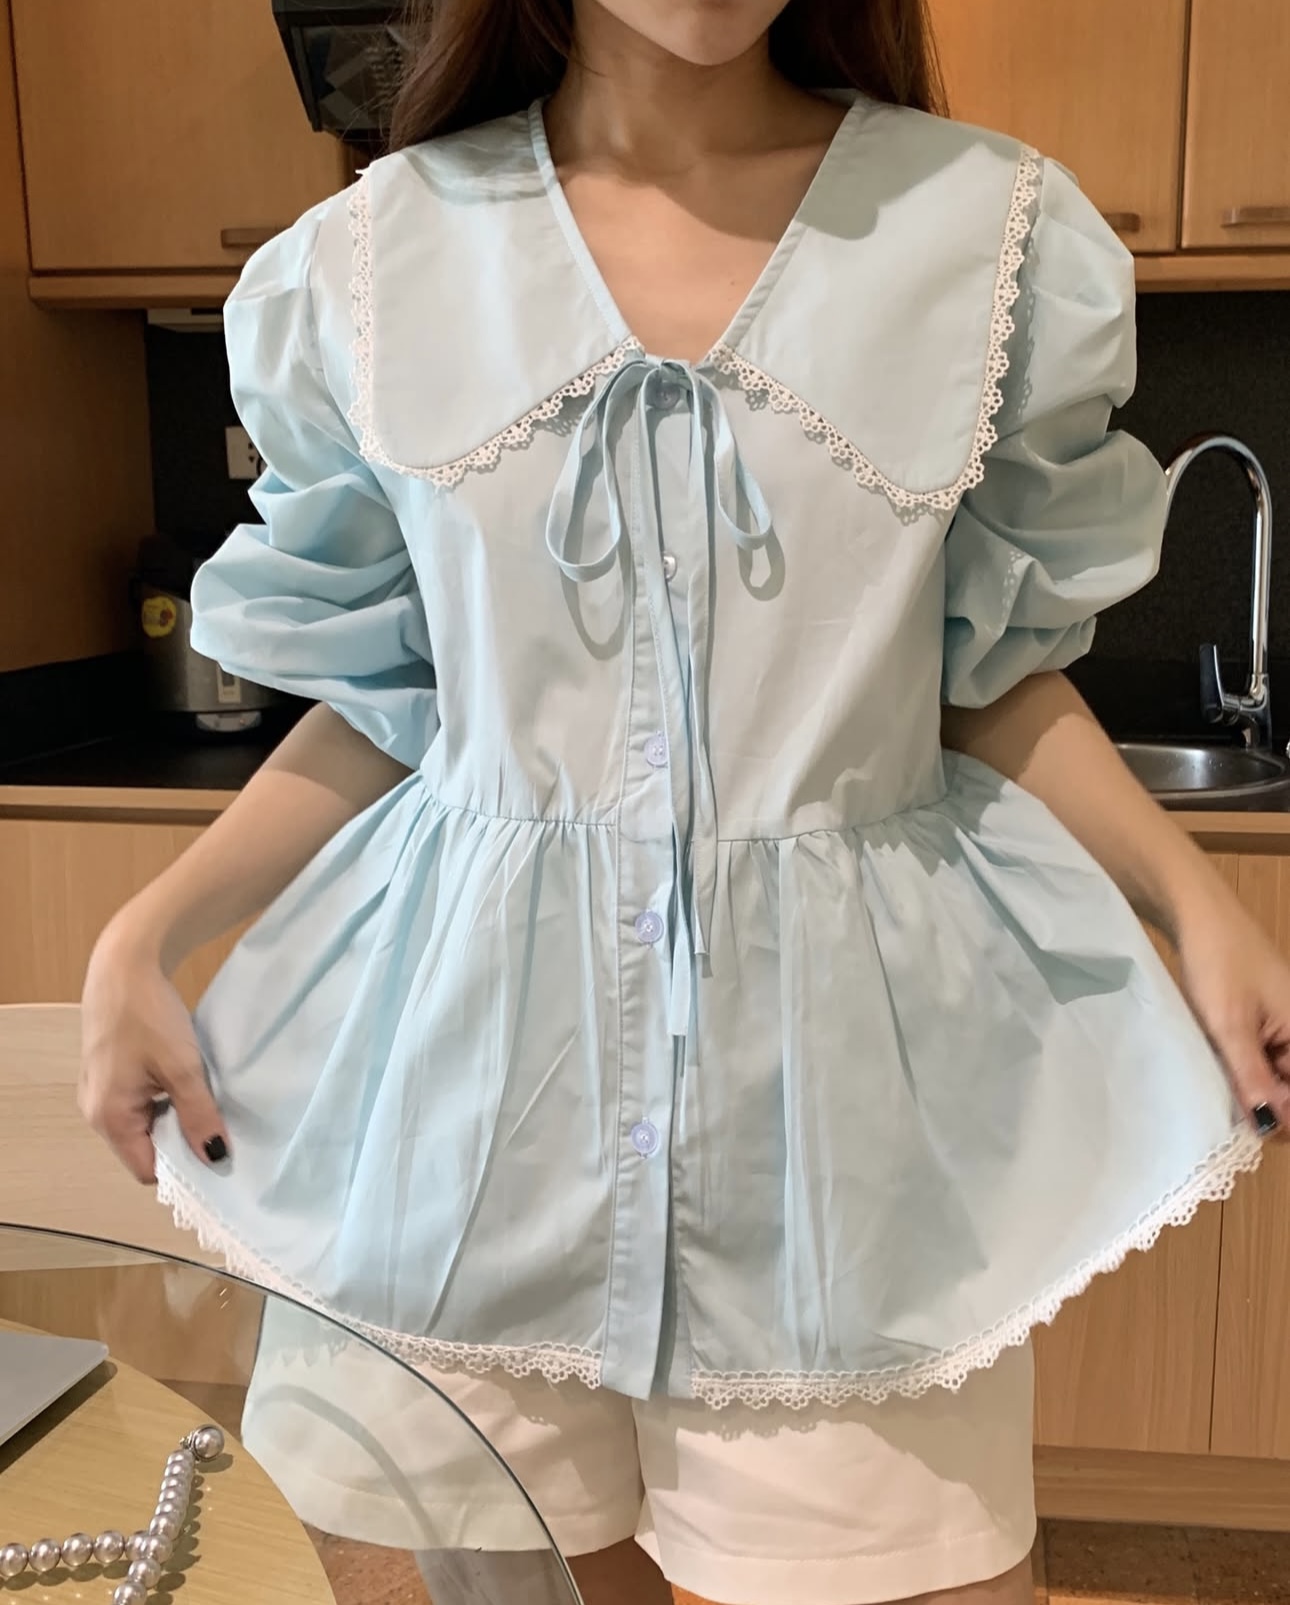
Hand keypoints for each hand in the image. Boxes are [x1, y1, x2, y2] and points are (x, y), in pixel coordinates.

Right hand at [79, 924, 229, 1182]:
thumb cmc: (149, 1015)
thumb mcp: (183, 1068)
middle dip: (181, 1142)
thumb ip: (199, 1117)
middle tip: (219, 1127)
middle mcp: (96, 1112)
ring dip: (174, 1118)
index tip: (219, 1155)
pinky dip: (163, 1100)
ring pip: (143, 1124)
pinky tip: (187, 1083)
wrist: (126, 964)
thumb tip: (216, 1158)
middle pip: (144, 1148)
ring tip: (207, 1103)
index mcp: (109, 1117)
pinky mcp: (108, 1073)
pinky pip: (138, 1103)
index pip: (148, 1169)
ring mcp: (99, 1091)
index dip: (183, 1167)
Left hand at [1177, 897, 1289, 1136]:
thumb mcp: (1230, 1024)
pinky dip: (1243, 1067)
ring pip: (1275, 1073)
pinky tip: (1219, 1071)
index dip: (1286, 1115)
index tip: (1255, 1129)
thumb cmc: (1217, 960)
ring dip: (1253, 1087)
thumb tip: (1269, 1124)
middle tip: (1234, 1116)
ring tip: (1223, 1093)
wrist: (1194, 911)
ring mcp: (1279, 1022)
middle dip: (1270, 1104)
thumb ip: (1252, 1076)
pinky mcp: (1258, 1017)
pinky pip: (1259, 1055)